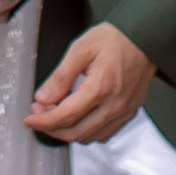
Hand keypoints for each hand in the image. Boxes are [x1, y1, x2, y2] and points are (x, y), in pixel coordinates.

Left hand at [27, 20, 153, 143]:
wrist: (146, 37)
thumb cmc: (116, 39)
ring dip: (67, 131)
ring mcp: (124, 111)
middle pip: (76, 132)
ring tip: (55, 114)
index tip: (29, 119)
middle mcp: (114, 105)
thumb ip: (60, 76)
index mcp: (101, 88)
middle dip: (51, 128)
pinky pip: (104, 134)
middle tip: (38, 114)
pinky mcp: (130, 112)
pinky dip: (86, 132)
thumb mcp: (81, 48)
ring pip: (90, 137)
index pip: (66, 116)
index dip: (43, 121)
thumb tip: (43, 97)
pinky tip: (77, 119)